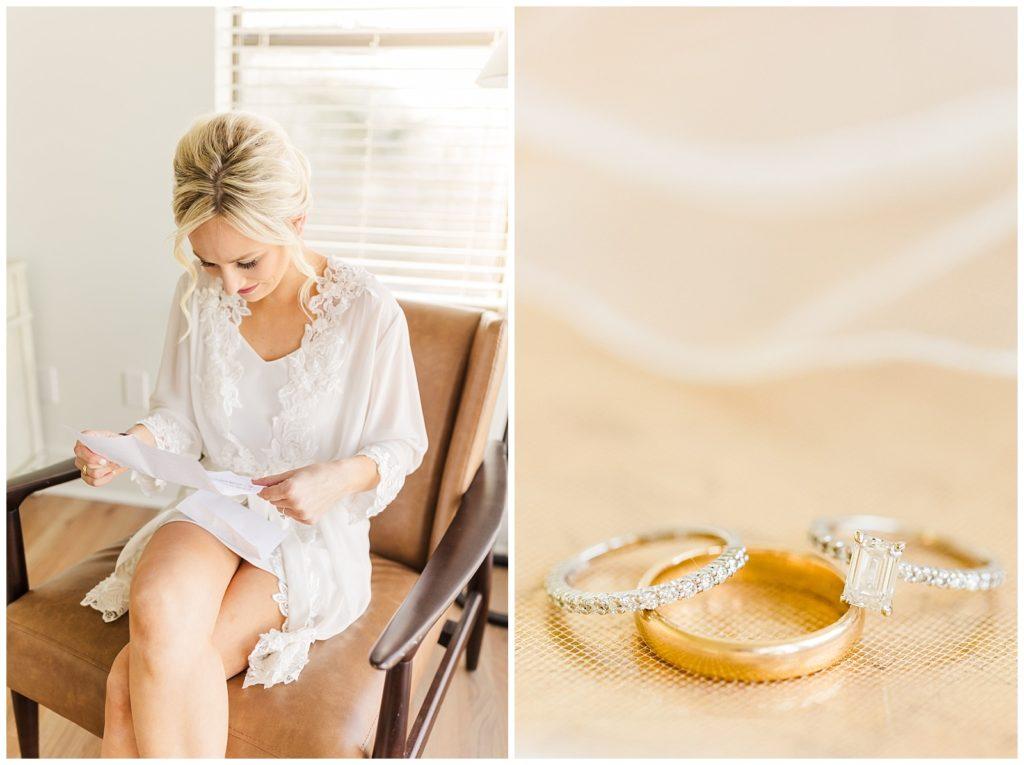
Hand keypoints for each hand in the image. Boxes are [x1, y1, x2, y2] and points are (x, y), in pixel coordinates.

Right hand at [74, 429, 128, 486]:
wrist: (121, 450)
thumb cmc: (116, 443)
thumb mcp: (115, 439)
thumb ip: (109, 446)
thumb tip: (108, 456)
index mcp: (85, 440)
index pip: (80, 450)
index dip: (91, 458)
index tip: (104, 461)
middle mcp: (80, 452)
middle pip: (88, 464)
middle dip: (104, 465)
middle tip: (114, 461)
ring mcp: (81, 464)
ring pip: (92, 473)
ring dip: (106, 470)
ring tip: (113, 465)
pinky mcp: (86, 474)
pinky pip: (93, 482)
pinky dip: (104, 479)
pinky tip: (111, 473)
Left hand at [253, 457, 378, 525]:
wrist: (340, 480)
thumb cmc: (318, 473)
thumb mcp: (293, 473)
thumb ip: (272, 480)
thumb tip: (254, 483)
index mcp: (290, 489)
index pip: (266, 494)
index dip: (265, 490)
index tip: (264, 487)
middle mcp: (295, 504)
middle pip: (273, 502)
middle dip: (278, 494)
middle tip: (293, 485)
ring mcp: (302, 514)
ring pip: (282, 509)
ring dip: (287, 502)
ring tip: (302, 493)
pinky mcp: (308, 520)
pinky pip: (293, 516)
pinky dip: (296, 509)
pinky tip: (308, 500)